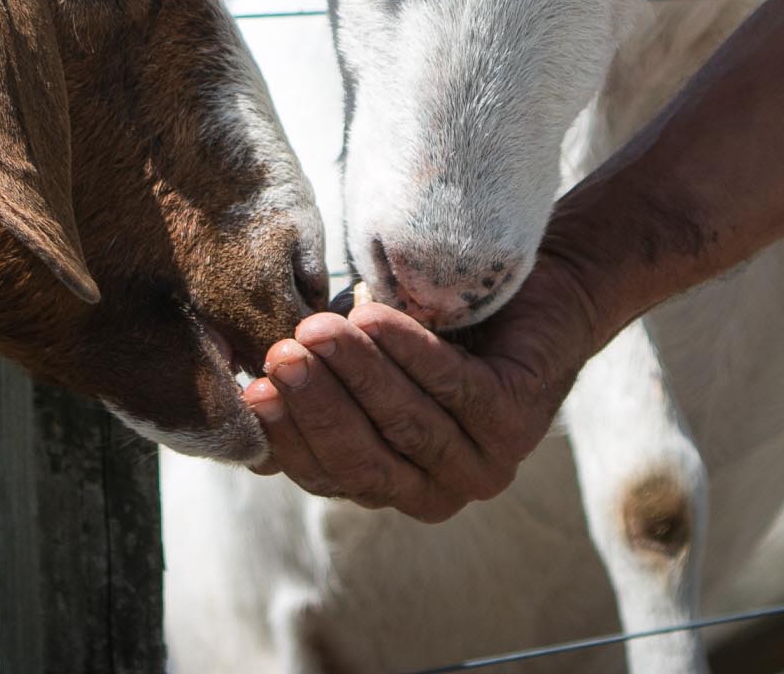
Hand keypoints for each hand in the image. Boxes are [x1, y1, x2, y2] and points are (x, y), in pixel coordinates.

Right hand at [241, 250, 600, 521]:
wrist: (540, 292)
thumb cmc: (440, 328)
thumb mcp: (370, 362)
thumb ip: (320, 388)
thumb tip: (243, 401)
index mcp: (391, 485)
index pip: (326, 474)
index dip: (288, 435)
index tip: (253, 388)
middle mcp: (435, 490)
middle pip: (363, 460)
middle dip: (317, 406)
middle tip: (281, 353)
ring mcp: (482, 463)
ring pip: (406, 425)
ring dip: (357, 374)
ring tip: (318, 328)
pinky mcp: (517, 421)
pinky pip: (454, 388)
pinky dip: (410, 352)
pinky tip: (374, 317)